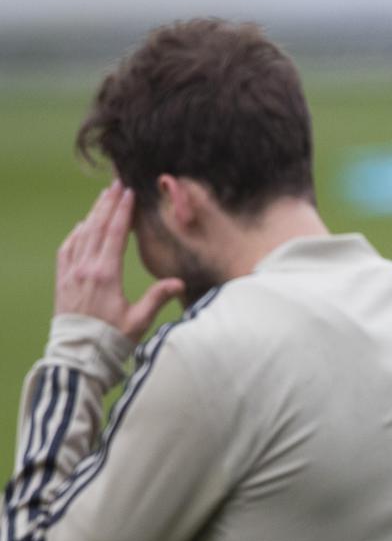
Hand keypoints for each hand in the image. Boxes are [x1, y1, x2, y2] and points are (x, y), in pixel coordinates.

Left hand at [56, 181, 183, 342]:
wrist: (78, 355)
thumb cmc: (111, 339)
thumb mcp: (139, 320)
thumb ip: (157, 297)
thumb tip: (180, 282)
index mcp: (105, 274)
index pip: (115, 234)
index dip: (122, 211)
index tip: (128, 192)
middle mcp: (85, 269)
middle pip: (97, 228)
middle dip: (107, 204)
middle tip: (116, 185)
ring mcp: (71, 273)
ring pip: (82, 235)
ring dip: (92, 214)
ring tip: (102, 198)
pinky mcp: (62, 281)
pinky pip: (66, 250)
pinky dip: (75, 234)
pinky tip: (81, 227)